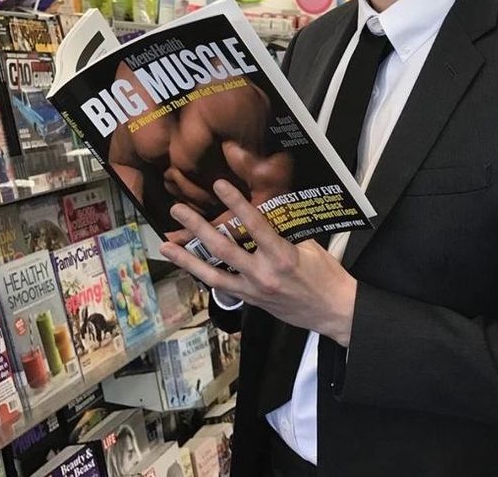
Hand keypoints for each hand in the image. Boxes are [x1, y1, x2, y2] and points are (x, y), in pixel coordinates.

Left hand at [160, 180, 357, 346]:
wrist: (332, 311)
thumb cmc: (326, 275)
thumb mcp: (310, 246)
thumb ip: (286, 230)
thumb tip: (267, 209)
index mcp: (282, 256)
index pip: (255, 225)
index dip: (236, 203)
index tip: (218, 186)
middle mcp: (263, 274)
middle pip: (223, 248)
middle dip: (198, 228)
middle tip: (177, 211)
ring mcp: (253, 290)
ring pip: (213, 273)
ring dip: (187, 258)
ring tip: (165, 245)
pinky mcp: (250, 301)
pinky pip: (221, 286)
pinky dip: (203, 274)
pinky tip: (188, 265)